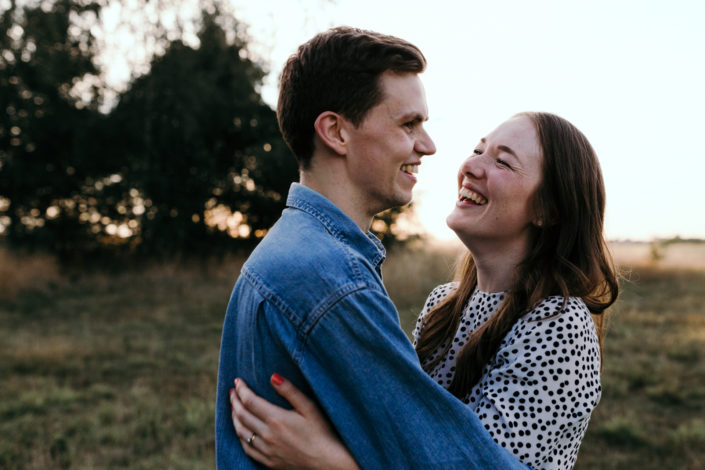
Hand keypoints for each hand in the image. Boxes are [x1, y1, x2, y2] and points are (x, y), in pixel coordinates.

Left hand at [230, 374, 359, 469]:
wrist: (327, 462)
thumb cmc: (321, 432)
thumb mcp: (309, 407)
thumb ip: (290, 391)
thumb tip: (273, 376)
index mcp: (277, 419)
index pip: (250, 401)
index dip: (241, 390)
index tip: (237, 381)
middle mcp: (267, 435)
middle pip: (242, 415)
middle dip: (234, 401)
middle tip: (232, 391)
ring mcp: (266, 450)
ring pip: (241, 432)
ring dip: (234, 418)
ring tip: (233, 408)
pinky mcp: (268, 461)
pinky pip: (247, 448)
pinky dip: (240, 436)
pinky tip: (241, 430)